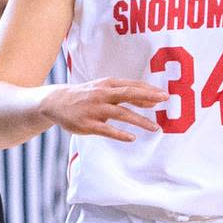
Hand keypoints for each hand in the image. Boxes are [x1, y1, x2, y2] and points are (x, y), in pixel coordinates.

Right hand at [40, 78, 165, 141]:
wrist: (57, 102)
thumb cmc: (86, 96)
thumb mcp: (104, 89)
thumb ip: (125, 95)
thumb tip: (151, 102)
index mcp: (107, 84)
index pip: (132, 85)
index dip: (149, 90)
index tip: (165, 95)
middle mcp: (102, 94)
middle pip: (128, 94)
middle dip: (148, 97)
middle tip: (165, 101)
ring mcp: (95, 109)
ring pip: (121, 114)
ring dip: (140, 120)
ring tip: (155, 128)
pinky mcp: (88, 124)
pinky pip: (107, 130)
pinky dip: (120, 134)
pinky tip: (132, 138)